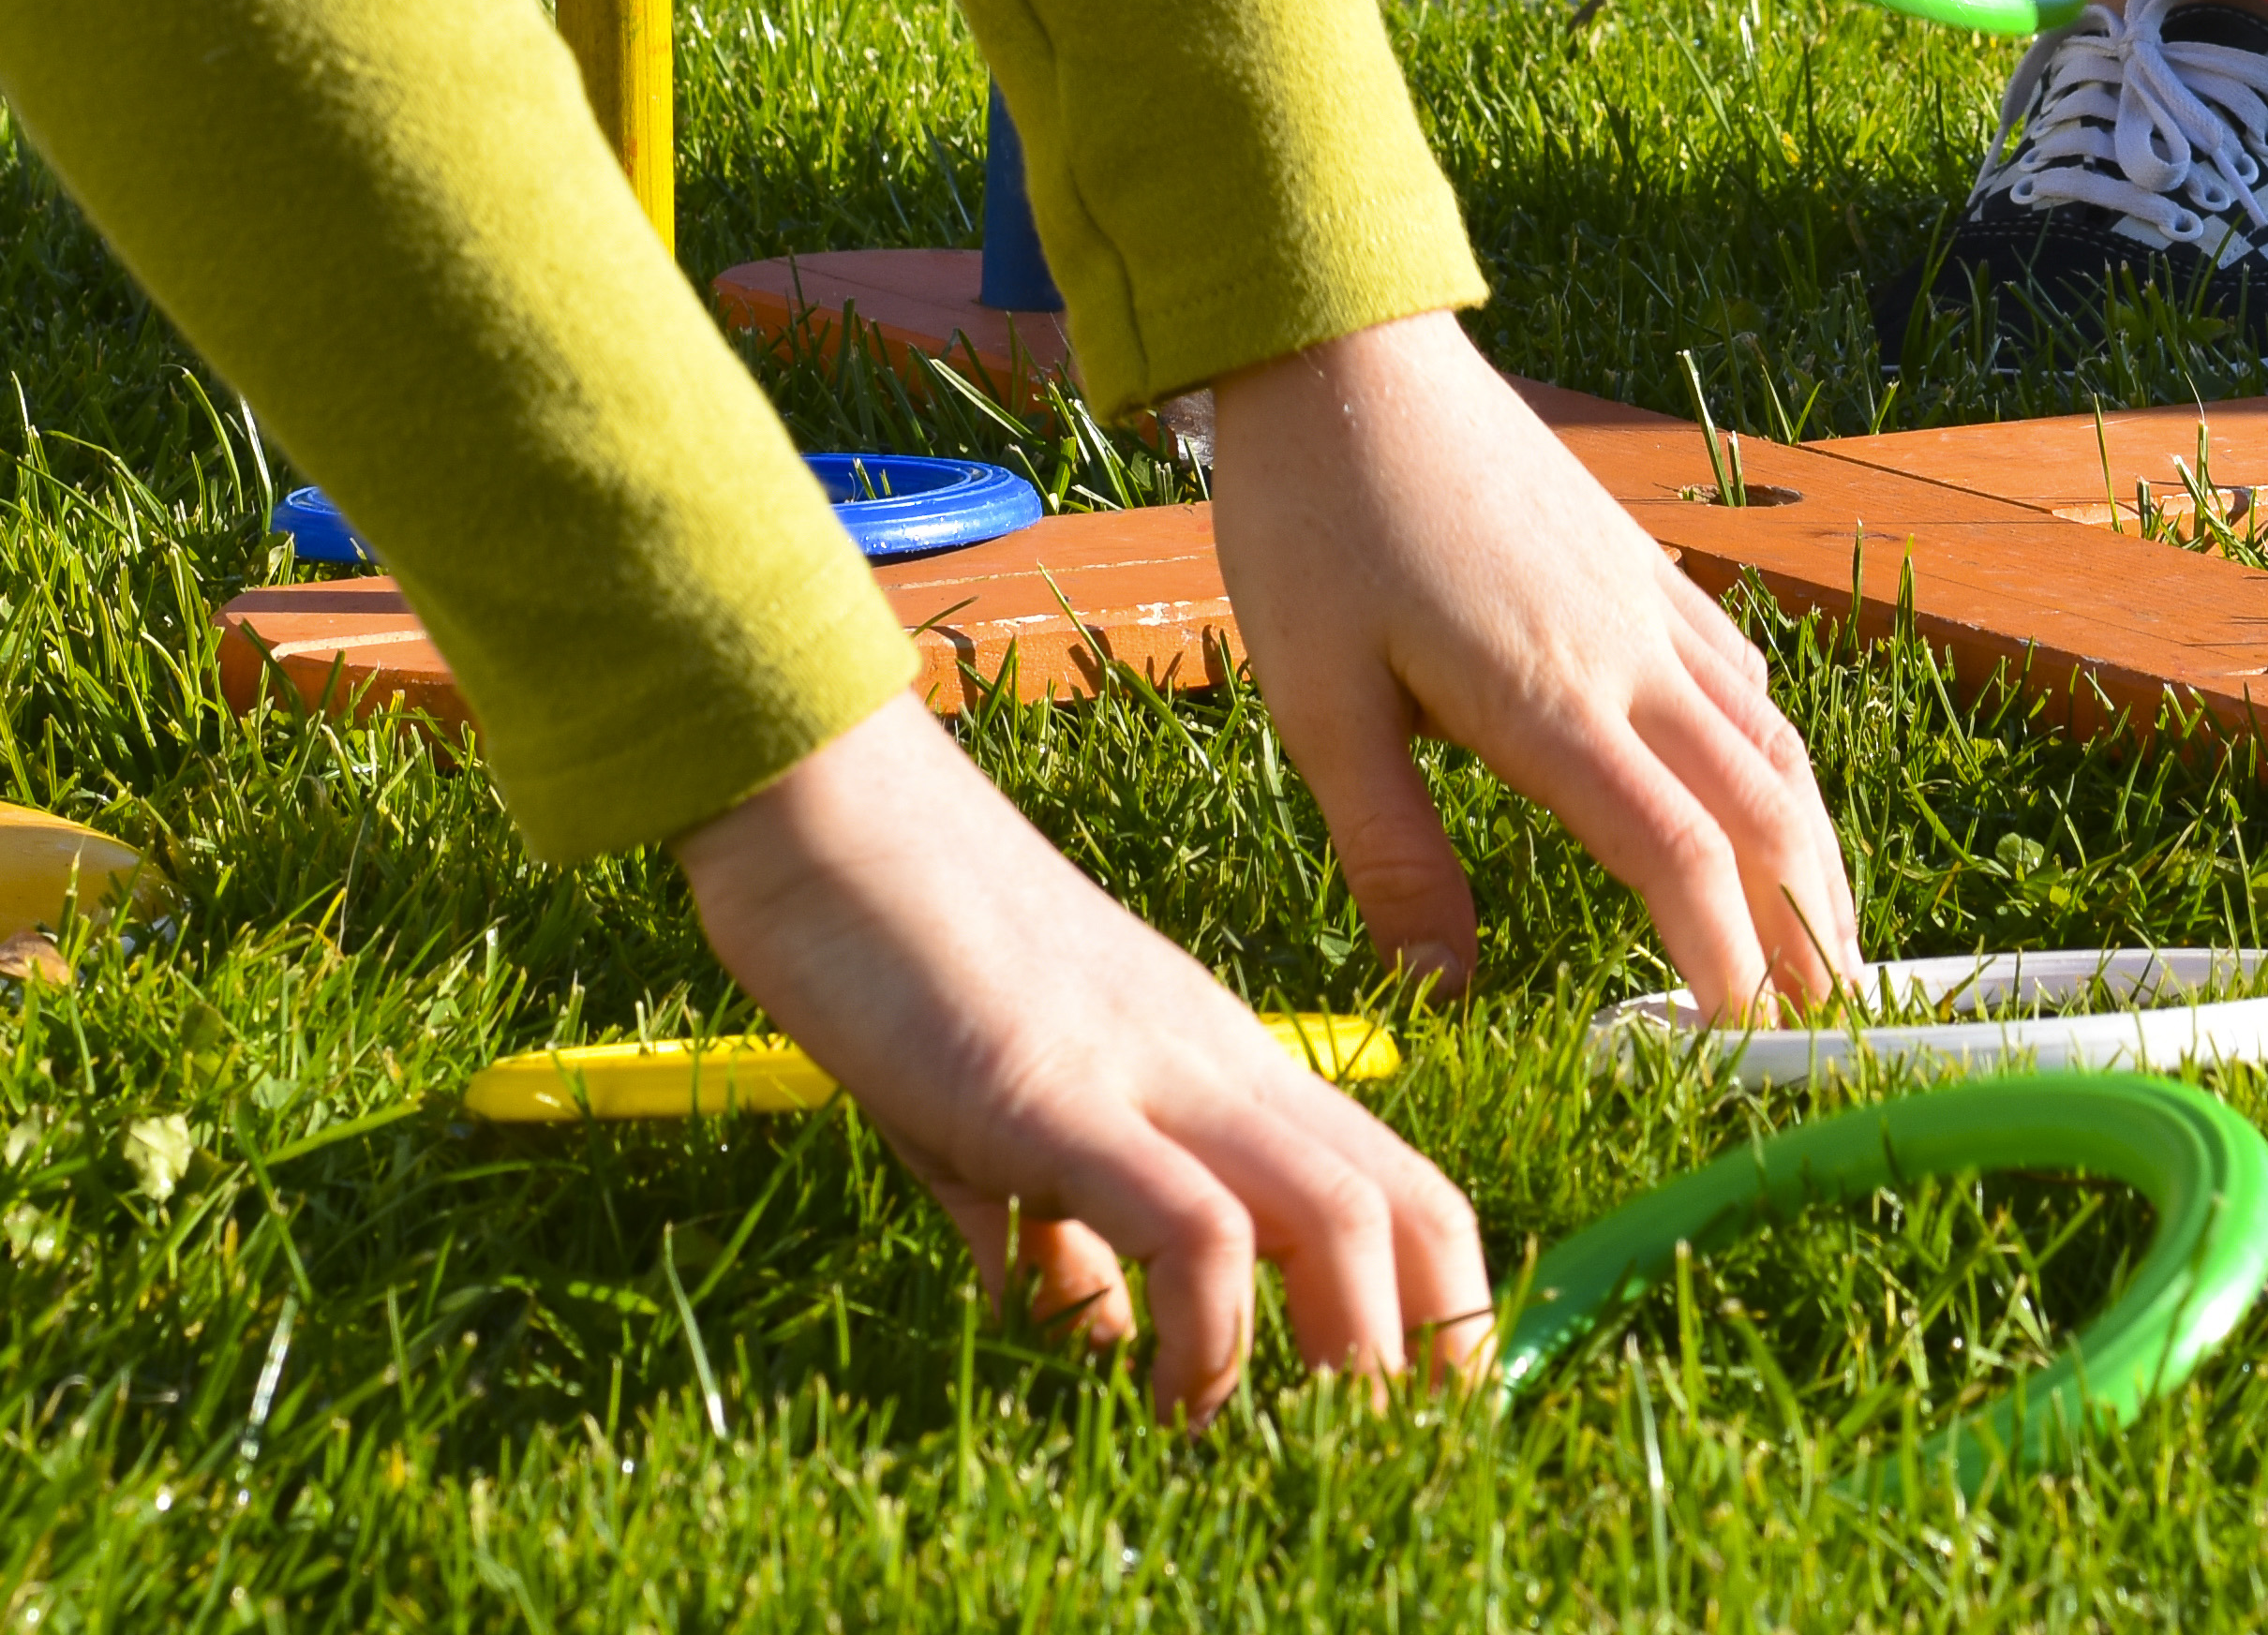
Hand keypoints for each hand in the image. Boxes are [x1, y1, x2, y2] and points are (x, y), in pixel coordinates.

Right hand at [676, 698, 1486, 1418]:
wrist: (824, 803)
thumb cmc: (902, 949)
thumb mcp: (1002, 1113)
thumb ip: (1062, 1223)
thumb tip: (1099, 1333)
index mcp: (1221, 1066)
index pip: (1396, 1187)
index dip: (1444, 1310)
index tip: (1420, 1419)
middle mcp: (1218, 1066)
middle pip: (1411, 1208)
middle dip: (1435, 1353)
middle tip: (1387, 1464)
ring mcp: (1150, 1074)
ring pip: (1344, 1219)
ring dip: (1343, 1363)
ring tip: (1282, 1449)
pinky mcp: (1058, 1095)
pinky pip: (1197, 1227)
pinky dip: (1208, 1334)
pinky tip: (1161, 1395)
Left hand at [1204, 313, 1860, 1019]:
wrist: (1345, 352)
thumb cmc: (1313, 523)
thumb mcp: (1320, 705)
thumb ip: (1393, 856)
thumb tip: (1442, 998)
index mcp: (1551, 702)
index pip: (1681, 859)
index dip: (1728, 963)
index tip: (1742, 1046)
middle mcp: (1629, 655)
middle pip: (1767, 811)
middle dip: (1811, 927)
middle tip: (1831, 1027)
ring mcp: (1649, 603)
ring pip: (1775, 744)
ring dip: (1814, 851)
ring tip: (1829, 938)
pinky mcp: (1641, 565)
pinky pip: (1744, 677)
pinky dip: (1778, 759)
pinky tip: (1769, 794)